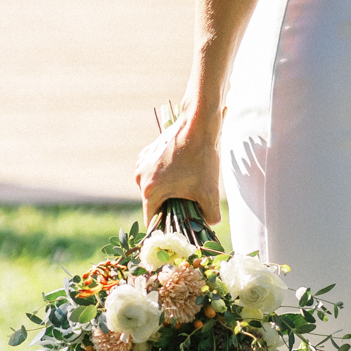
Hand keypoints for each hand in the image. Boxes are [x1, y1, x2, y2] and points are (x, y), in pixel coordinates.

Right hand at [135, 109, 222, 226]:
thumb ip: (211, 215)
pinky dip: (167, 175)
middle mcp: (140, 178)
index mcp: (150, 191)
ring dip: (169, 190)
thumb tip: (209, 225)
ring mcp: (141, 164)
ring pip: (155, 187)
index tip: (181, 225)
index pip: (152, 220)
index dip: (167, 226)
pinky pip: (155, 173)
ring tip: (188, 183)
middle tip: (190, 203)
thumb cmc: (202, 158)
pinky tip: (184, 169)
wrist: (197, 124)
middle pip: (154, 203)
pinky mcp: (147, 153)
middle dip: (171, 206)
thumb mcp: (210, 191)